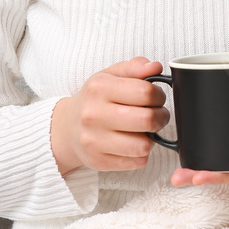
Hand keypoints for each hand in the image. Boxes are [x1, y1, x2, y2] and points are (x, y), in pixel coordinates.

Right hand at [51, 56, 169, 174]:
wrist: (67, 128)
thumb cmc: (95, 100)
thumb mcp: (109, 76)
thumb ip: (134, 68)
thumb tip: (155, 67)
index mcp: (98, 88)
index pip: (146, 92)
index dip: (159, 95)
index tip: (156, 98)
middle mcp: (93, 114)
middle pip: (148, 119)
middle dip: (161, 117)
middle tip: (157, 115)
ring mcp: (94, 141)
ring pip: (144, 145)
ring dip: (152, 138)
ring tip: (145, 131)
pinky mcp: (99, 161)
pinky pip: (137, 161)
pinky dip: (141, 153)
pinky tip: (132, 144)